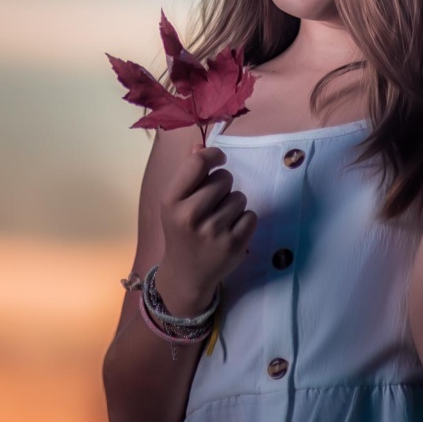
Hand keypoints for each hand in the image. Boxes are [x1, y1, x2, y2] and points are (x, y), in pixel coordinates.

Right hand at [155, 144, 256, 316]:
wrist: (186, 274)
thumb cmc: (181, 231)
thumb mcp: (175, 203)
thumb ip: (188, 174)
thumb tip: (201, 146)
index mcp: (171, 201)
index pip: (198, 163)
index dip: (213, 155)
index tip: (219, 159)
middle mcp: (190, 216)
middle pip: (224, 178)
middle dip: (223, 185)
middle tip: (213, 201)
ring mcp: (213, 232)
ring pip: (239, 197)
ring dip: (233, 204)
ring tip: (220, 218)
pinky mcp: (234, 245)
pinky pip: (251, 215)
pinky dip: (244, 220)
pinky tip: (230, 231)